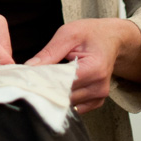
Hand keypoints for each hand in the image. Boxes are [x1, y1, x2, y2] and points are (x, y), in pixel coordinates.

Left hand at [24, 18, 140, 113]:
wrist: (112, 38)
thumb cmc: (91, 33)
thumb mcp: (69, 33)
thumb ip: (50, 52)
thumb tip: (30, 68)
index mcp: (94, 68)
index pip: (62, 83)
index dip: (43, 80)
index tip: (28, 78)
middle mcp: (99, 86)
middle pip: (64, 96)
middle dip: (47, 87)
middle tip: (33, 78)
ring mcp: (99, 96)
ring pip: (67, 103)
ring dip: (55, 93)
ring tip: (49, 78)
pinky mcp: (97, 101)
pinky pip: (74, 106)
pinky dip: (64, 97)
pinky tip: (61, 85)